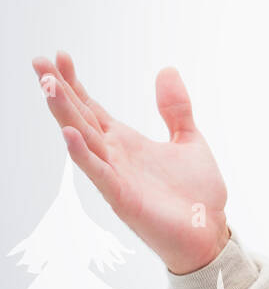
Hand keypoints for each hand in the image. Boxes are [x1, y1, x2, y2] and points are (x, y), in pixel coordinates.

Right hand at [31, 50, 230, 274]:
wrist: (209, 232)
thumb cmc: (196, 194)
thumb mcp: (189, 139)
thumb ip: (175, 108)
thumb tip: (166, 69)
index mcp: (126, 143)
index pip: (92, 108)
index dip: (75, 83)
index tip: (59, 56)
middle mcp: (114, 156)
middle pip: (79, 118)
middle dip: (58, 91)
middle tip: (38, 62)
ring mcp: (115, 176)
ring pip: (82, 140)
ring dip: (64, 114)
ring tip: (47, 86)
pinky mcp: (122, 198)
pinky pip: (98, 173)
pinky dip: (83, 154)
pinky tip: (69, 134)